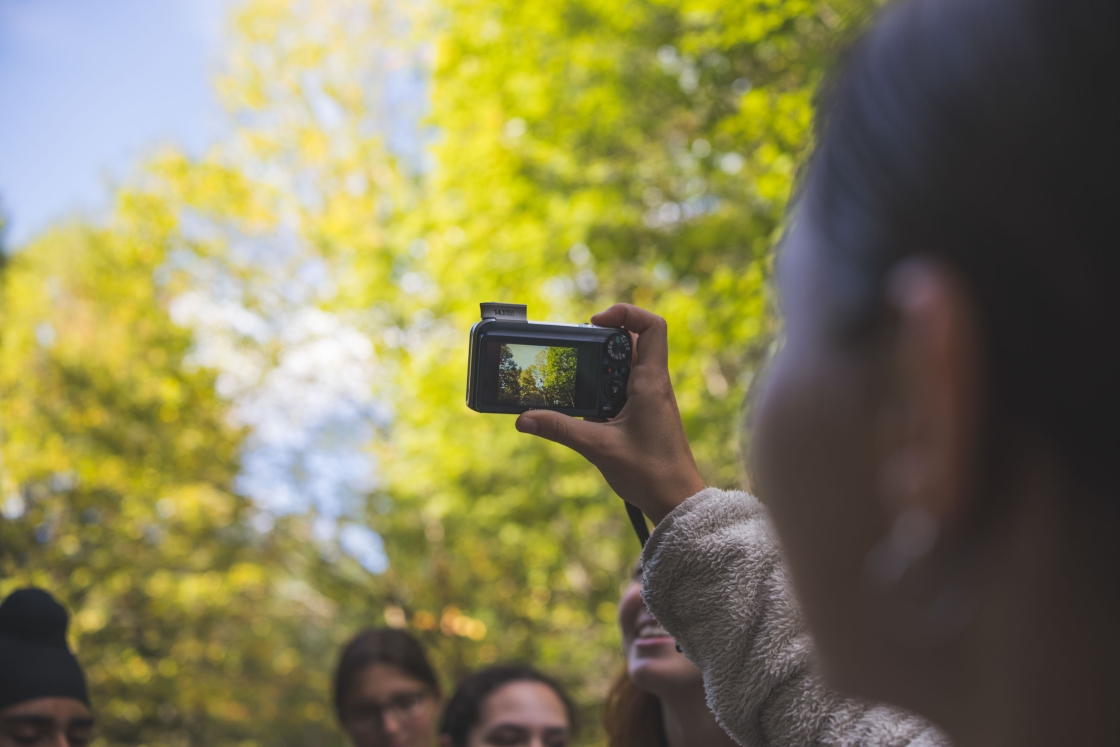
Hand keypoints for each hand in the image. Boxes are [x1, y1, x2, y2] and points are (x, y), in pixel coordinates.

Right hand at [515, 304, 704, 523]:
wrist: (677, 502)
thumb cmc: (651, 474)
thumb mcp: (599, 448)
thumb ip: (560, 429)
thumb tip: (524, 418)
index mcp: (651, 382)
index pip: (653, 326)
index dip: (626, 313)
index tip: (595, 323)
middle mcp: (654, 384)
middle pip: (630, 341)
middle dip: (600, 341)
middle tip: (574, 352)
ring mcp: (650, 398)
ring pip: (625, 365)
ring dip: (600, 367)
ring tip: (575, 380)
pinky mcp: (644, 413)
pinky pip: (623, 387)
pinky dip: (603, 389)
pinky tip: (585, 407)